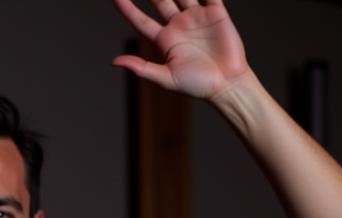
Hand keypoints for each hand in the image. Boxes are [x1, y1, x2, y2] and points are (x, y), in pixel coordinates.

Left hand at [112, 0, 249, 99]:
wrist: (227, 84)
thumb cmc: (197, 85)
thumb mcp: (166, 78)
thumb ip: (142, 68)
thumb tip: (114, 61)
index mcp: (165, 40)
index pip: (141, 20)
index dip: (128, 9)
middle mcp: (178, 25)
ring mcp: (196, 16)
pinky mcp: (215, 12)